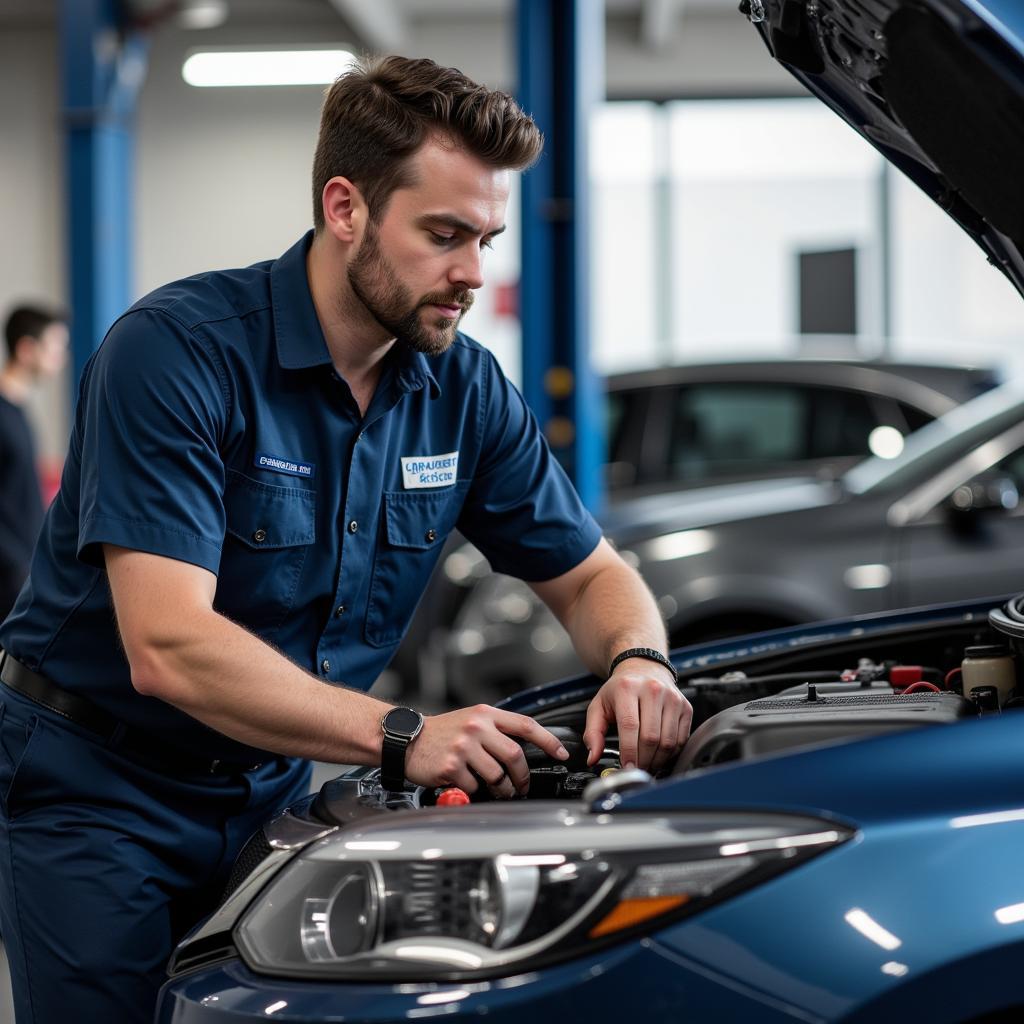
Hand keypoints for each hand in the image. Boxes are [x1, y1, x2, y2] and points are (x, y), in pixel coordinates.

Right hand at [405, 704, 568, 797]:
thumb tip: (523, 747)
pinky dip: (474, 791)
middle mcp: (476, 727)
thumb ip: (495, 729)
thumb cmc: (441, 732)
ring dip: (503, 789)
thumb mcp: (470, 719)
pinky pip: (475, 787)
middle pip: (515, 755)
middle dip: (523, 776)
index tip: (562, 753)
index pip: (525, 725)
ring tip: (499, 791)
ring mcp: (464, 747)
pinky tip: (467, 785)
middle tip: (522, 786)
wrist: (407, 739)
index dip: (548, 740)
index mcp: (485, 714)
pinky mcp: (452, 766)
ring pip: (498, 775)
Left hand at [583, 661, 691, 773]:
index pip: (630, 726)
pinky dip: (671, 753)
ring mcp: (672, 698)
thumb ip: (593, 733)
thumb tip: (593, 758)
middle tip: (636, 769)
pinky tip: (660, 754)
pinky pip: (681, 739)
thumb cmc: (621, 689)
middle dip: (643, 760)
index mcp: (628, 688)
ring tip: (647, 764)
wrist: (644, 669)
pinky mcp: (686, 707)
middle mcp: (653, 690)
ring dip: (657, 760)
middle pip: (651, 737)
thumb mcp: (599, 705)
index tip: (627, 767)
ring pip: (667, 741)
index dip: (629, 751)